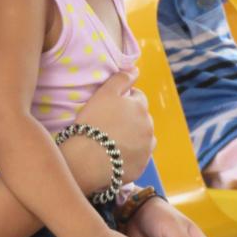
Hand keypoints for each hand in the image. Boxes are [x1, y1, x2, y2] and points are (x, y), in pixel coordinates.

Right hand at [73, 71, 155, 186]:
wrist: (88, 159)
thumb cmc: (93, 122)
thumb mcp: (104, 93)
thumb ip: (121, 79)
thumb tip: (135, 70)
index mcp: (141, 107)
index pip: (138, 97)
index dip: (125, 99)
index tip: (111, 106)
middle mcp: (149, 127)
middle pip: (142, 118)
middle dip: (131, 118)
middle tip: (110, 123)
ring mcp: (147, 149)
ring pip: (143, 137)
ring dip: (134, 136)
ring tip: (114, 139)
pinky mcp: (141, 166)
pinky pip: (139, 156)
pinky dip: (131, 153)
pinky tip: (116, 154)